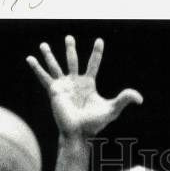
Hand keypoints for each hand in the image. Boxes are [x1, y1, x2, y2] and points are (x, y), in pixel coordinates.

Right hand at [27, 36, 141, 137]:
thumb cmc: (94, 124)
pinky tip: (30, 59)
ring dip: (50, 55)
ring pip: (56, 66)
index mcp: (88, 84)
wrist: (78, 133)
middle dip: (71, 49)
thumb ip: (124, 100)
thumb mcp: (112, 109)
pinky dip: (36, 68)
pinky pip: (44, 77)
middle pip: (73, 60)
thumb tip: (140, 98)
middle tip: (69, 37)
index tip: (99, 41)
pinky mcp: (54, 91)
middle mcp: (75, 82)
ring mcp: (64, 85)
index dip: (96, 53)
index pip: (93, 64)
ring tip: (43, 45)